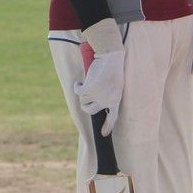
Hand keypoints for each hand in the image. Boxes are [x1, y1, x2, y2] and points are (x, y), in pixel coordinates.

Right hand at [74, 18, 124, 134]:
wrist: (111, 57)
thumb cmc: (113, 68)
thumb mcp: (115, 84)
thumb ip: (108, 94)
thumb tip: (97, 102)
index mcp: (116, 100)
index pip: (113, 117)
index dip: (108, 126)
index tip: (104, 134)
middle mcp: (107, 101)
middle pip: (90, 110)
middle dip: (85, 104)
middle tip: (86, 94)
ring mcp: (98, 96)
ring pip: (83, 99)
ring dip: (83, 91)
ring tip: (89, 81)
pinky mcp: (89, 89)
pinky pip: (78, 92)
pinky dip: (77, 86)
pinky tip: (80, 82)